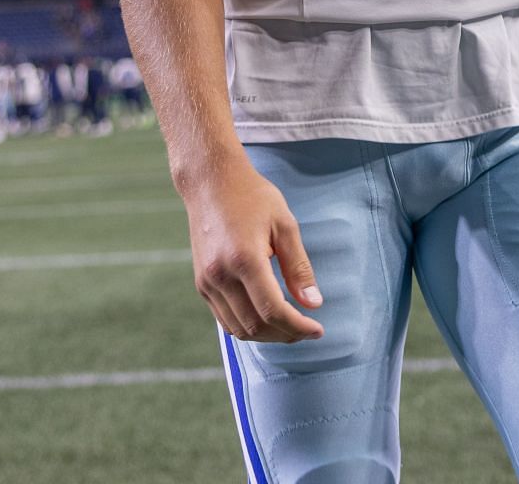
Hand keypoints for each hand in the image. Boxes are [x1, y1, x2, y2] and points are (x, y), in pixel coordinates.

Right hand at [179, 160, 322, 344]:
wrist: (210, 182)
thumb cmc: (252, 197)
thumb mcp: (284, 225)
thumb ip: (299, 267)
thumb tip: (313, 303)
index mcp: (244, 259)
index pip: (273, 311)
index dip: (298, 327)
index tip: (318, 329)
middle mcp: (221, 275)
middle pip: (255, 326)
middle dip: (285, 335)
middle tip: (307, 329)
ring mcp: (207, 282)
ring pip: (238, 329)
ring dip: (266, 335)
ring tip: (289, 326)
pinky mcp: (201, 283)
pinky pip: (224, 319)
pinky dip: (247, 326)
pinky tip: (266, 317)